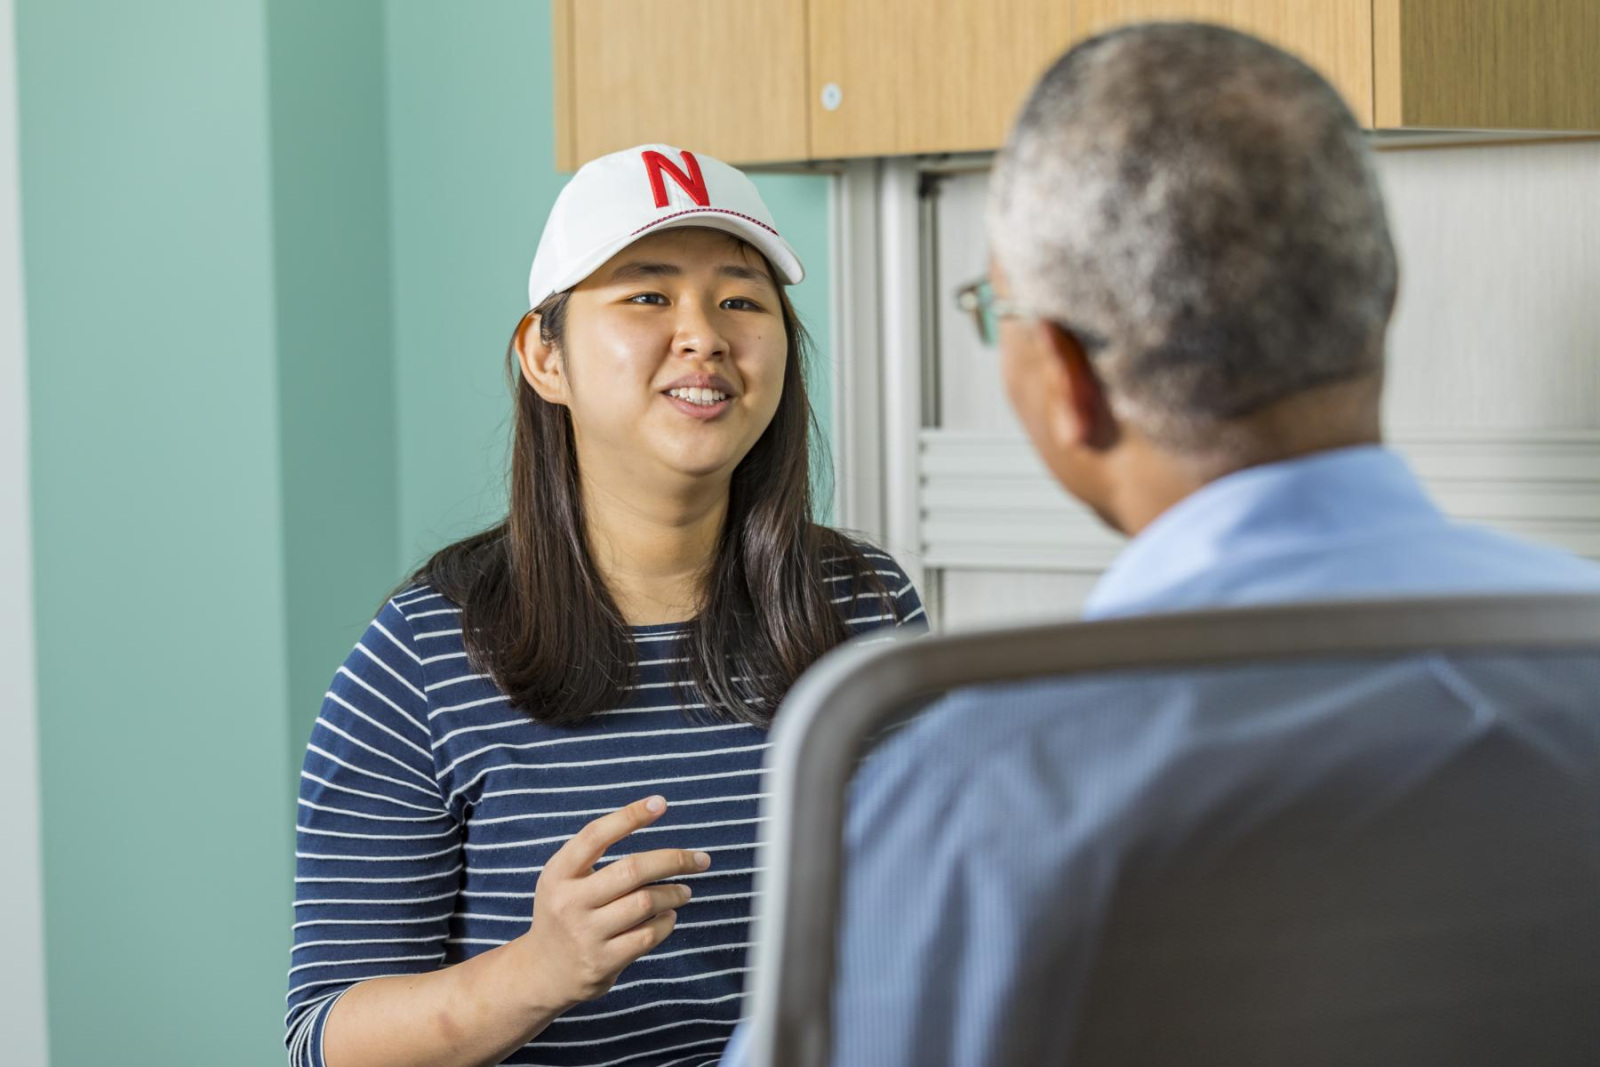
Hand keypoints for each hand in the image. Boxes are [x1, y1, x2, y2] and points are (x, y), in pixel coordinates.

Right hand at [518, 796, 712, 1008]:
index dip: (629, 816)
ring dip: (674, 894)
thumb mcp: (563, 878)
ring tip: (684, 892)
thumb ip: (594, 855)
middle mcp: (569, 901)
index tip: (660, 803)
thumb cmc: (564, 912)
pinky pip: (647, 936)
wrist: (541, 973)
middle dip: (673, 860)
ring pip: (645, 903)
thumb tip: (648, 818)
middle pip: (631, 869)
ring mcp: (585, 934)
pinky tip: (668, 917)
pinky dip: (666, 923)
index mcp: (558, 873)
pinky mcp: (602, 962)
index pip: (596, 835)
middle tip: (700, 859)